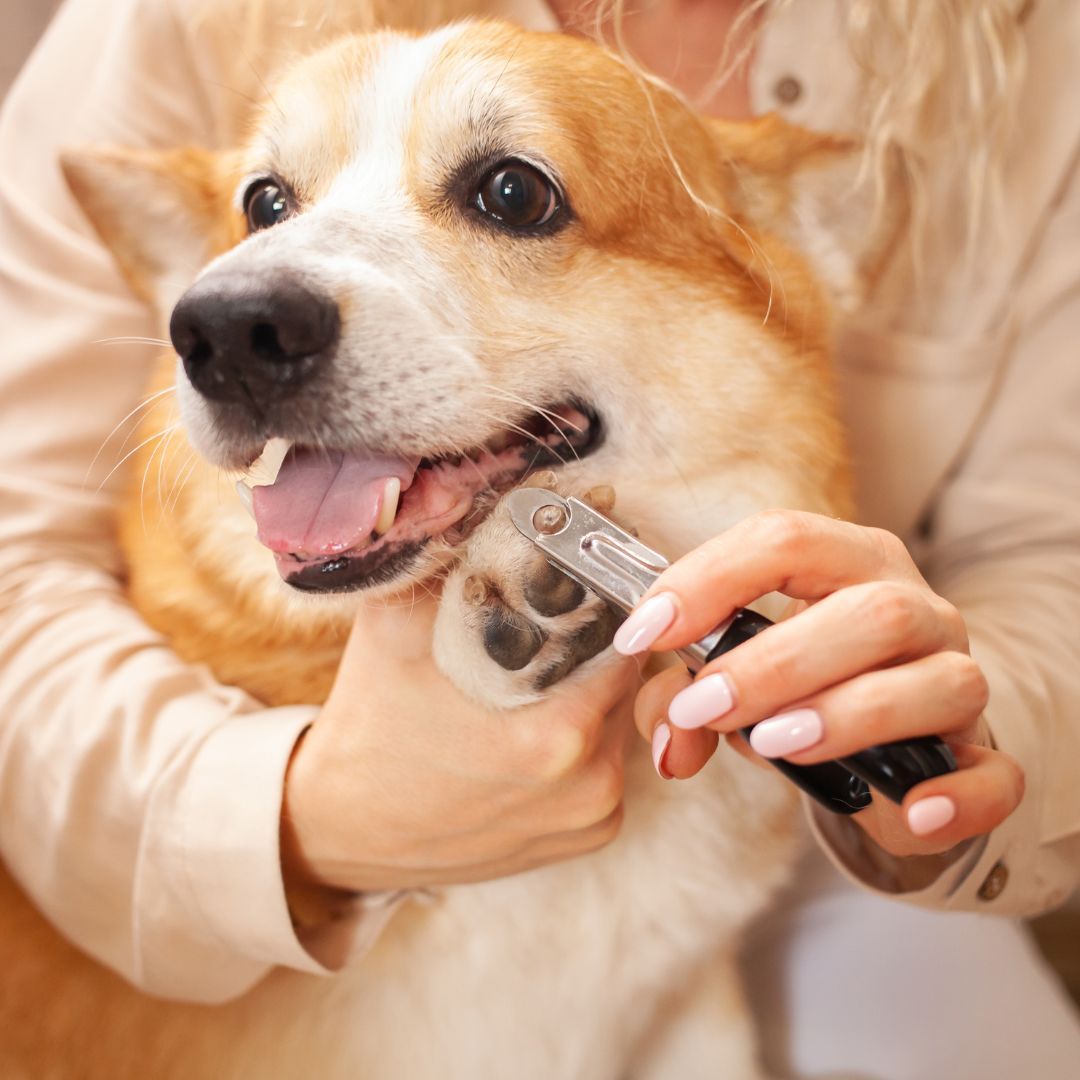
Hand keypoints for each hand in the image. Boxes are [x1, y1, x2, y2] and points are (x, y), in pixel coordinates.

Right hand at [281, 591, 635, 896]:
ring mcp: (594, 817)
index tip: (583, 570)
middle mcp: (593, 786)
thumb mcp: (395, 626)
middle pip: (629, 675)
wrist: (343, 829)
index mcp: (559, 736)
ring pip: (622, 717)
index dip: (607, 591)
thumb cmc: (371, 723)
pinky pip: (609, 761)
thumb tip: (505, 493)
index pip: (624, 634)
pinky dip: (586, 735)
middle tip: (554, 614)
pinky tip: (535, 720)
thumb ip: (453, 556)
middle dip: (597, 636)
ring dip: (592, 685)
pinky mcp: (589, 836)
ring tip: (538, 669)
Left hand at [623, 511, 1024, 857]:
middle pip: (871, 611)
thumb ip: (686, 697)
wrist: (882, 742)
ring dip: (847, 715)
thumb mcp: (733, 680)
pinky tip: (909, 809)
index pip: (784, 539)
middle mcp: (914, 608)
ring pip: (936, 680)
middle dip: (774, 661)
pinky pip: (994, 775)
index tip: (647, 631)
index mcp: (846, 563)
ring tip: (773, 743)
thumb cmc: (802, 689)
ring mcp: (956, 676)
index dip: (708, 579)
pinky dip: (954, 795)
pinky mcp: (981, 755)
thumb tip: (668, 735)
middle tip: (703, 705)